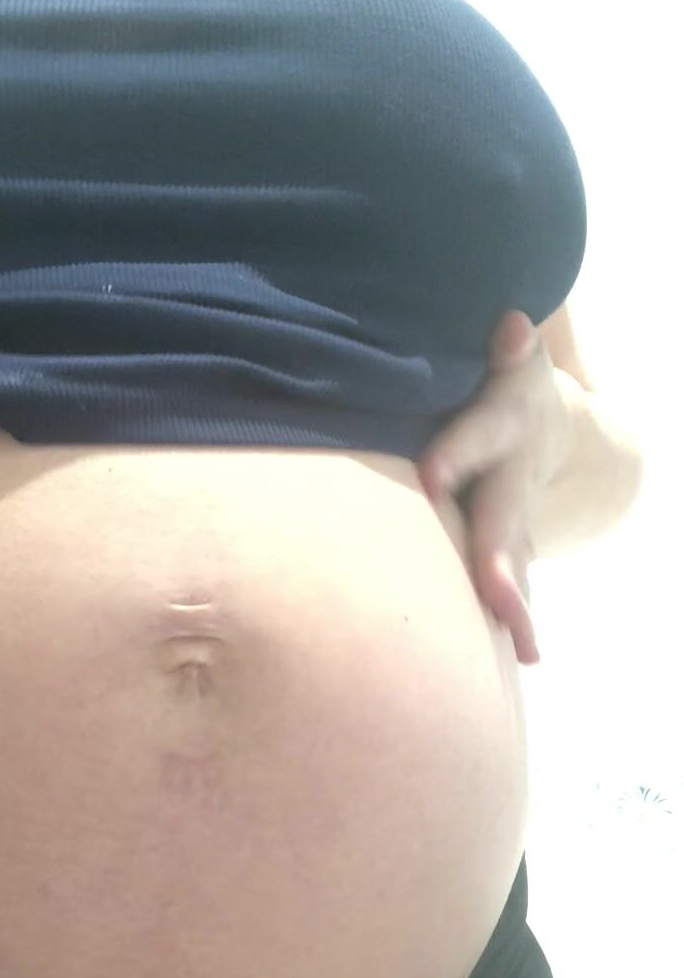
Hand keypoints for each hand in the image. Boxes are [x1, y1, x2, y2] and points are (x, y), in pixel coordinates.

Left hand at [416, 311, 573, 666]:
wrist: (545, 419)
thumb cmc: (499, 377)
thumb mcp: (507, 356)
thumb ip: (507, 347)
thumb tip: (514, 323)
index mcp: (500, 425)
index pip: (474, 437)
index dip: (456, 455)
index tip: (430, 477)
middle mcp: (513, 476)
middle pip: (503, 520)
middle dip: (499, 561)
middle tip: (497, 597)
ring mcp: (516, 515)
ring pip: (515, 564)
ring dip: (518, 606)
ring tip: (526, 650)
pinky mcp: (512, 543)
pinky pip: (513, 581)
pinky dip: (515, 617)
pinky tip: (521, 655)